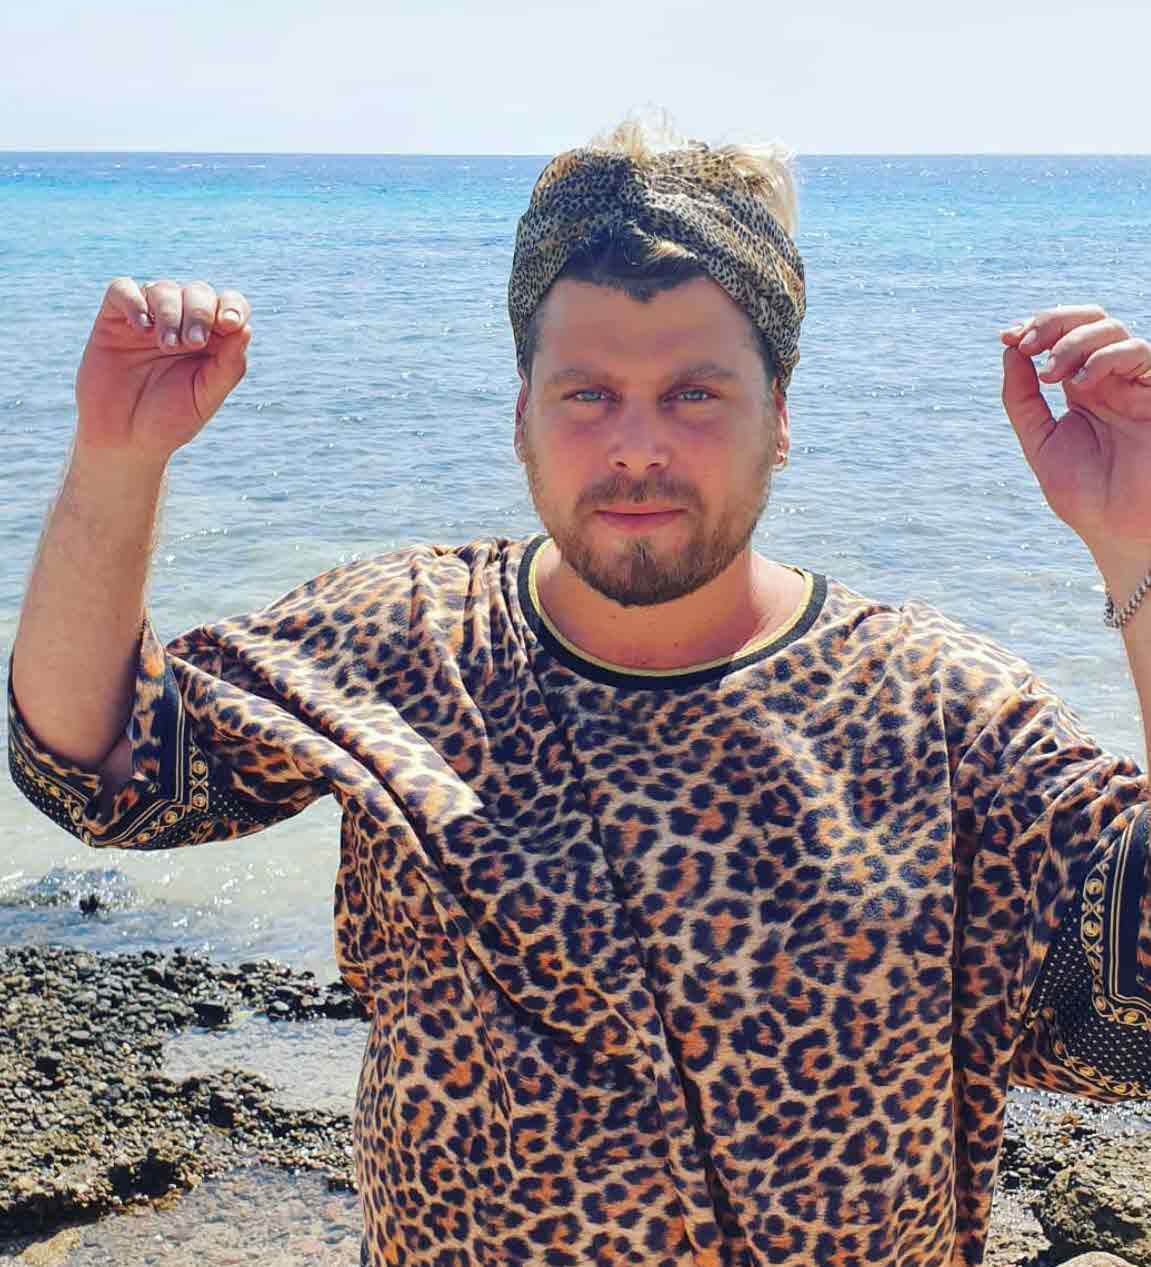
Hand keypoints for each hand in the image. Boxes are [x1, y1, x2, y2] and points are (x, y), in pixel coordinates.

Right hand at [75, 278, 252, 464]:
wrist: (123, 440)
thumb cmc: (169, 421)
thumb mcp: (205, 398)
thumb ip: (228, 366)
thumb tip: (246, 329)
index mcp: (211, 341)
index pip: (228, 306)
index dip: (232, 306)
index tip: (229, 325)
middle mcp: (181, 324)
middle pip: (197, 292)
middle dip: (199, 312)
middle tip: (193, 343)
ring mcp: (147, 319)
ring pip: (163, 288)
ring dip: (170, 311)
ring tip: (166, 344)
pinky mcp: (113, 319)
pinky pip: (122, 289)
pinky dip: (134, 300)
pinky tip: (142, 327)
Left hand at [1000, 305, 1150, 553]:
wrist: (1121, 531)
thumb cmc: (1085, 495)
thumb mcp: (1040, 441)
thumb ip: (1022, 400)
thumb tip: (1009, 352)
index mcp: (1081, 390)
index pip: (1060, 339)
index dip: (1034, 328)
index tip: (1007, 337)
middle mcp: (1109, 380)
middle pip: (1087, 321)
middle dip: (1052, 322)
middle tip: (1026, 344)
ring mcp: (1134, 384)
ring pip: (1112, 329)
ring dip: (1073, 341)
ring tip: (1051, 373)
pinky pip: (1139, 352)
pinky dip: (1106, 356)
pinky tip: (1082, 381)